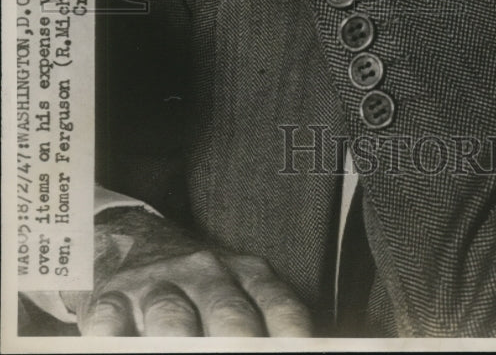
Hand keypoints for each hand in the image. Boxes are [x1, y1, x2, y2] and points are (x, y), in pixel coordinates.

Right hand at [64, 208, 311, 336]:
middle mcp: (207, 273)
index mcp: (248, 274)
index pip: (279, 306)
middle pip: (228, 314)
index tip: (296, 352)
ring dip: (180, 341)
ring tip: (186, 354)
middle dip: (238, 344)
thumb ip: (268, 318)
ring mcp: (158, 284)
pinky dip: (118, 340)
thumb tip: (294, 345)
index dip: (289, 335)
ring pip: (172, 316)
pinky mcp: (113, 298)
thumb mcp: (243, 289)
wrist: (138, 239)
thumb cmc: (204, 285)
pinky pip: (113, 322)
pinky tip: (124, 347)